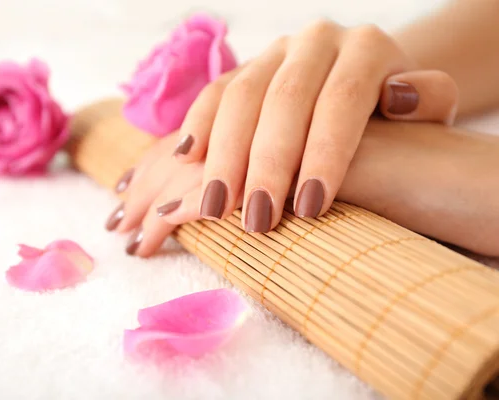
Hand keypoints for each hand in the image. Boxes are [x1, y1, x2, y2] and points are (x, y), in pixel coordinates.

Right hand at [171, 20, 457, 231]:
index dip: (324, 154)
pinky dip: (198, 125)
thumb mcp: (429, 108)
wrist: (368, 81)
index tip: (310, 208)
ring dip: (224, 155)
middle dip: (267, 164)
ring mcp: (275, 52)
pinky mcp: (246, 68)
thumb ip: (429, 99)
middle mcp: (317, 41)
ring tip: (216, 207)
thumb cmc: (397, 113)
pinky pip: (215, 91)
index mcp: (367, 47)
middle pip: (284, 99)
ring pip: (241, 96)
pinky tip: (187, 159)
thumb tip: (397, 97)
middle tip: (258, 219)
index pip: (341, 99)